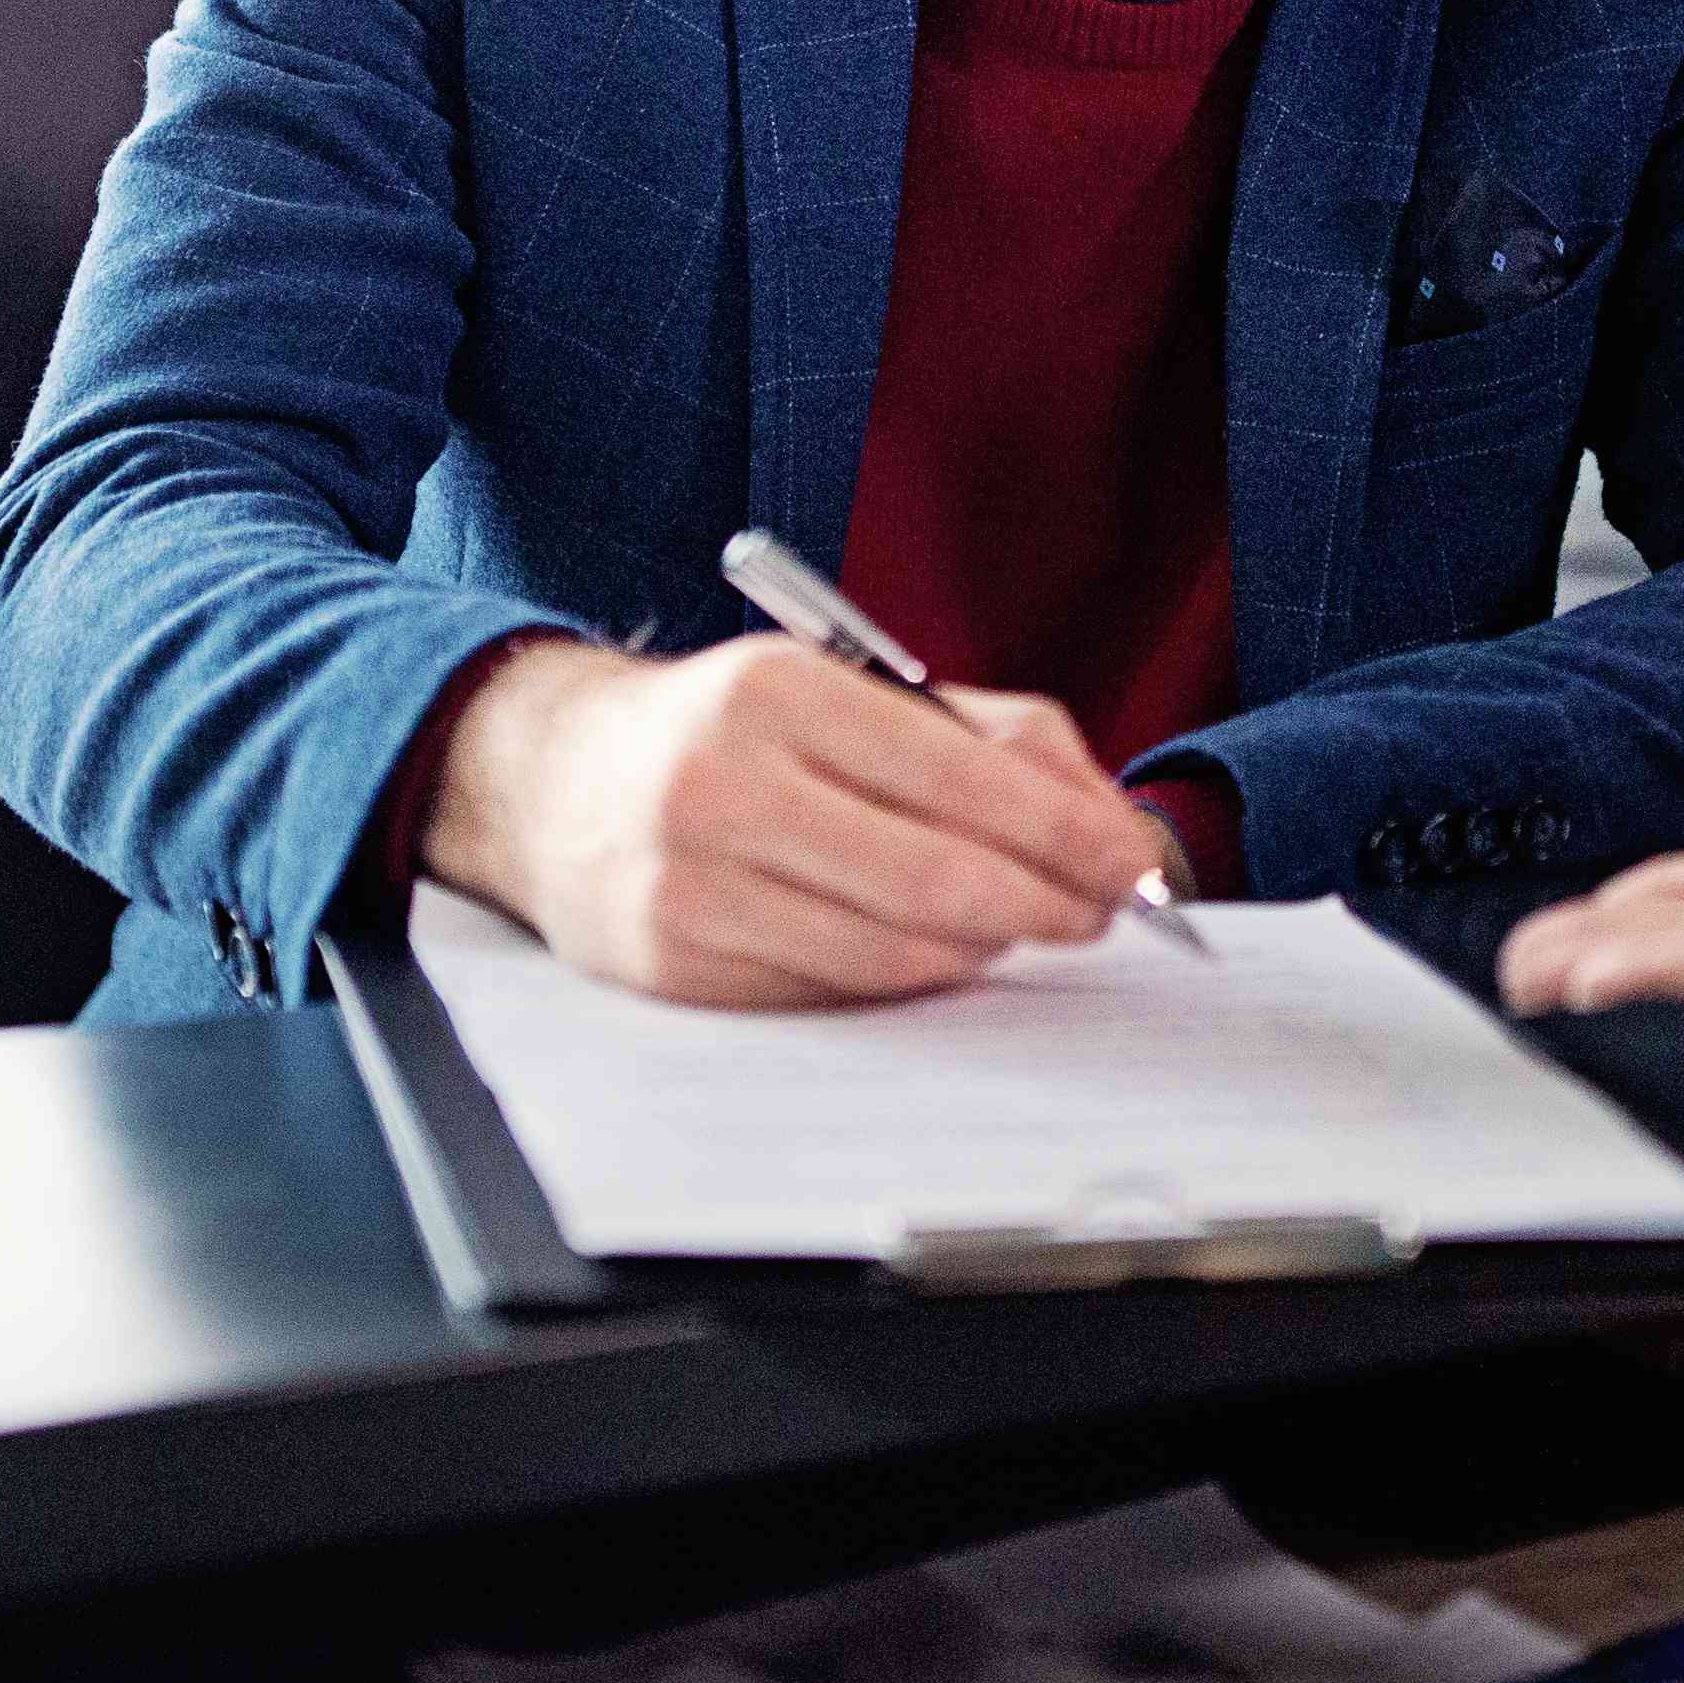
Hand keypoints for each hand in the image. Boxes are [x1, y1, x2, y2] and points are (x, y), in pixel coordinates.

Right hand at [423, 632, 1172, 1004]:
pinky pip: (832, 994)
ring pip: (891, 950)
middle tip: (1100, 914)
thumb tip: (1103, 822)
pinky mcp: (673, 968)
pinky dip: (902, 978)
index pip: (958, 776)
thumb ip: (989, 735)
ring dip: (982, 948)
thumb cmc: (729, 733)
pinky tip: (927, 951)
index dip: (1065, 831)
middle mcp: (723, 784)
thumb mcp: (847, 688)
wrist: (553, 782)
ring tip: (1016, 927)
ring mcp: (690, 886)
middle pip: (935, 876)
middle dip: (1045, 904)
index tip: (1131, 864)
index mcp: (775, 691)